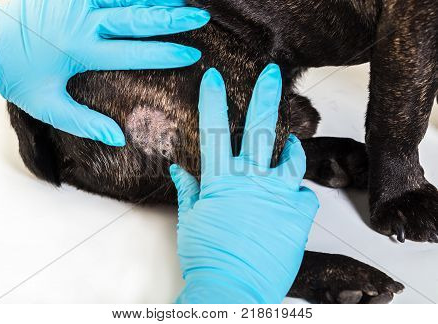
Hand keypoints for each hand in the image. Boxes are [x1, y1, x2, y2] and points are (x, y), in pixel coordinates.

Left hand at [0, 0, 208, 145]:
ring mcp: (74, 1)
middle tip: (198, 17)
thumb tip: (118, 138)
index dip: (164, 54)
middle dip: (170, 20)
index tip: (190, 54)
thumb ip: (84, 123)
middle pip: (134, 18)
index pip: (133, 52)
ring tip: (182, 1)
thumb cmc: (17, 77)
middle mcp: (81, 22)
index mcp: (81, 51)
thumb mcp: (48, 106)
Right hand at [170, 64, 319, 303]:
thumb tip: (178, 169)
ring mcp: (278, 195)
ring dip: (291, 148)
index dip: (213, 101)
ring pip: (291, 159)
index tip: (213, 77)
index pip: (213, 131)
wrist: (234, 287)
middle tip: (272, 74)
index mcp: (221, 181)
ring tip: (291, 144)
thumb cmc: (207, 256)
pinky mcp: (299, 213)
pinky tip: (290, 203)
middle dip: (265, 95)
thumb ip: (189, 191)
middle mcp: (251, 181)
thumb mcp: (191, 221)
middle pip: (260, 129)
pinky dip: (297, 196)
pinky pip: (304, 195)